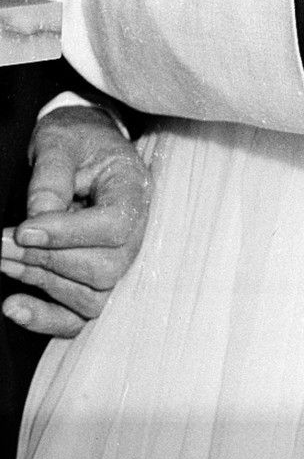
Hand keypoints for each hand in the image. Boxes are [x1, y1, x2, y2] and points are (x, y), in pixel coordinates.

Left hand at [0, 104, 150, 337]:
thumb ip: (51, 178)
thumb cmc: (75, 140)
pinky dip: (45, 319)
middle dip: (47, 260)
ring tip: (3, 259)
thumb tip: (36, 223)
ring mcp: (117, 260)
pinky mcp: (94, 281)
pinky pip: (78, 318)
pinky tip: (12, 305)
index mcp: (133, 188)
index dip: (68, 234)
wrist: (82, 145)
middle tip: (3, 243)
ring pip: (91, 297)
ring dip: (40, 283)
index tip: (25, 229)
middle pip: (105, 269)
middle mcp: (135, 231)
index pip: (115, 226)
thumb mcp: (60, 142)